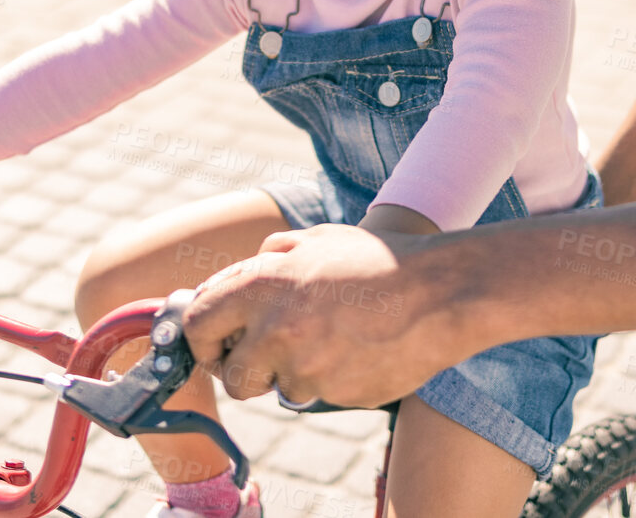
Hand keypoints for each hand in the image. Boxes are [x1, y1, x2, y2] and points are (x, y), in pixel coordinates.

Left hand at [183, 224, 468, 408]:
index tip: (217, 347)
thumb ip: (269, 258)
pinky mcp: (333, 393)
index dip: (203, 341)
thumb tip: (234, 280)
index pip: (197, 324)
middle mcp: (274, 329)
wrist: (438, 292)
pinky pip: (319, 394)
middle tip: (266, 361)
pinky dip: (332, 380)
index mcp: (261, 284)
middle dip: (245, 374)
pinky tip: (359, 352)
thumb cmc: (377, 262)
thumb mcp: (317, 240)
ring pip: (280, 388)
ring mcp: (304, 366)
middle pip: (232, 377)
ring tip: (335, 341)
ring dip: (296, 374)